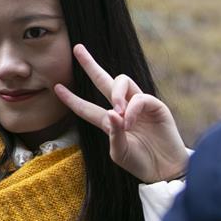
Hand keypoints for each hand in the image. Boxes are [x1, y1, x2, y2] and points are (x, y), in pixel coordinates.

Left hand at [54, 44, 188, 182]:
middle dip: (90, 64)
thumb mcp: (120, 152)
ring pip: (122, 81)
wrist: (164, 171)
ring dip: (116, 95)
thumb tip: (112, 112)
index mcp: (110, 121)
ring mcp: (139, 106)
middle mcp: (123, 108)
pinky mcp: (156, 106)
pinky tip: (130, 120)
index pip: (87, 107)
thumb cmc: (140, 163)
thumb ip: (113, 134)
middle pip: (103, 80)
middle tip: (76, 48)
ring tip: (118, 113)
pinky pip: (140, 97)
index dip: (72, 99)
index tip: (56, 88)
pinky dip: (133, 108)